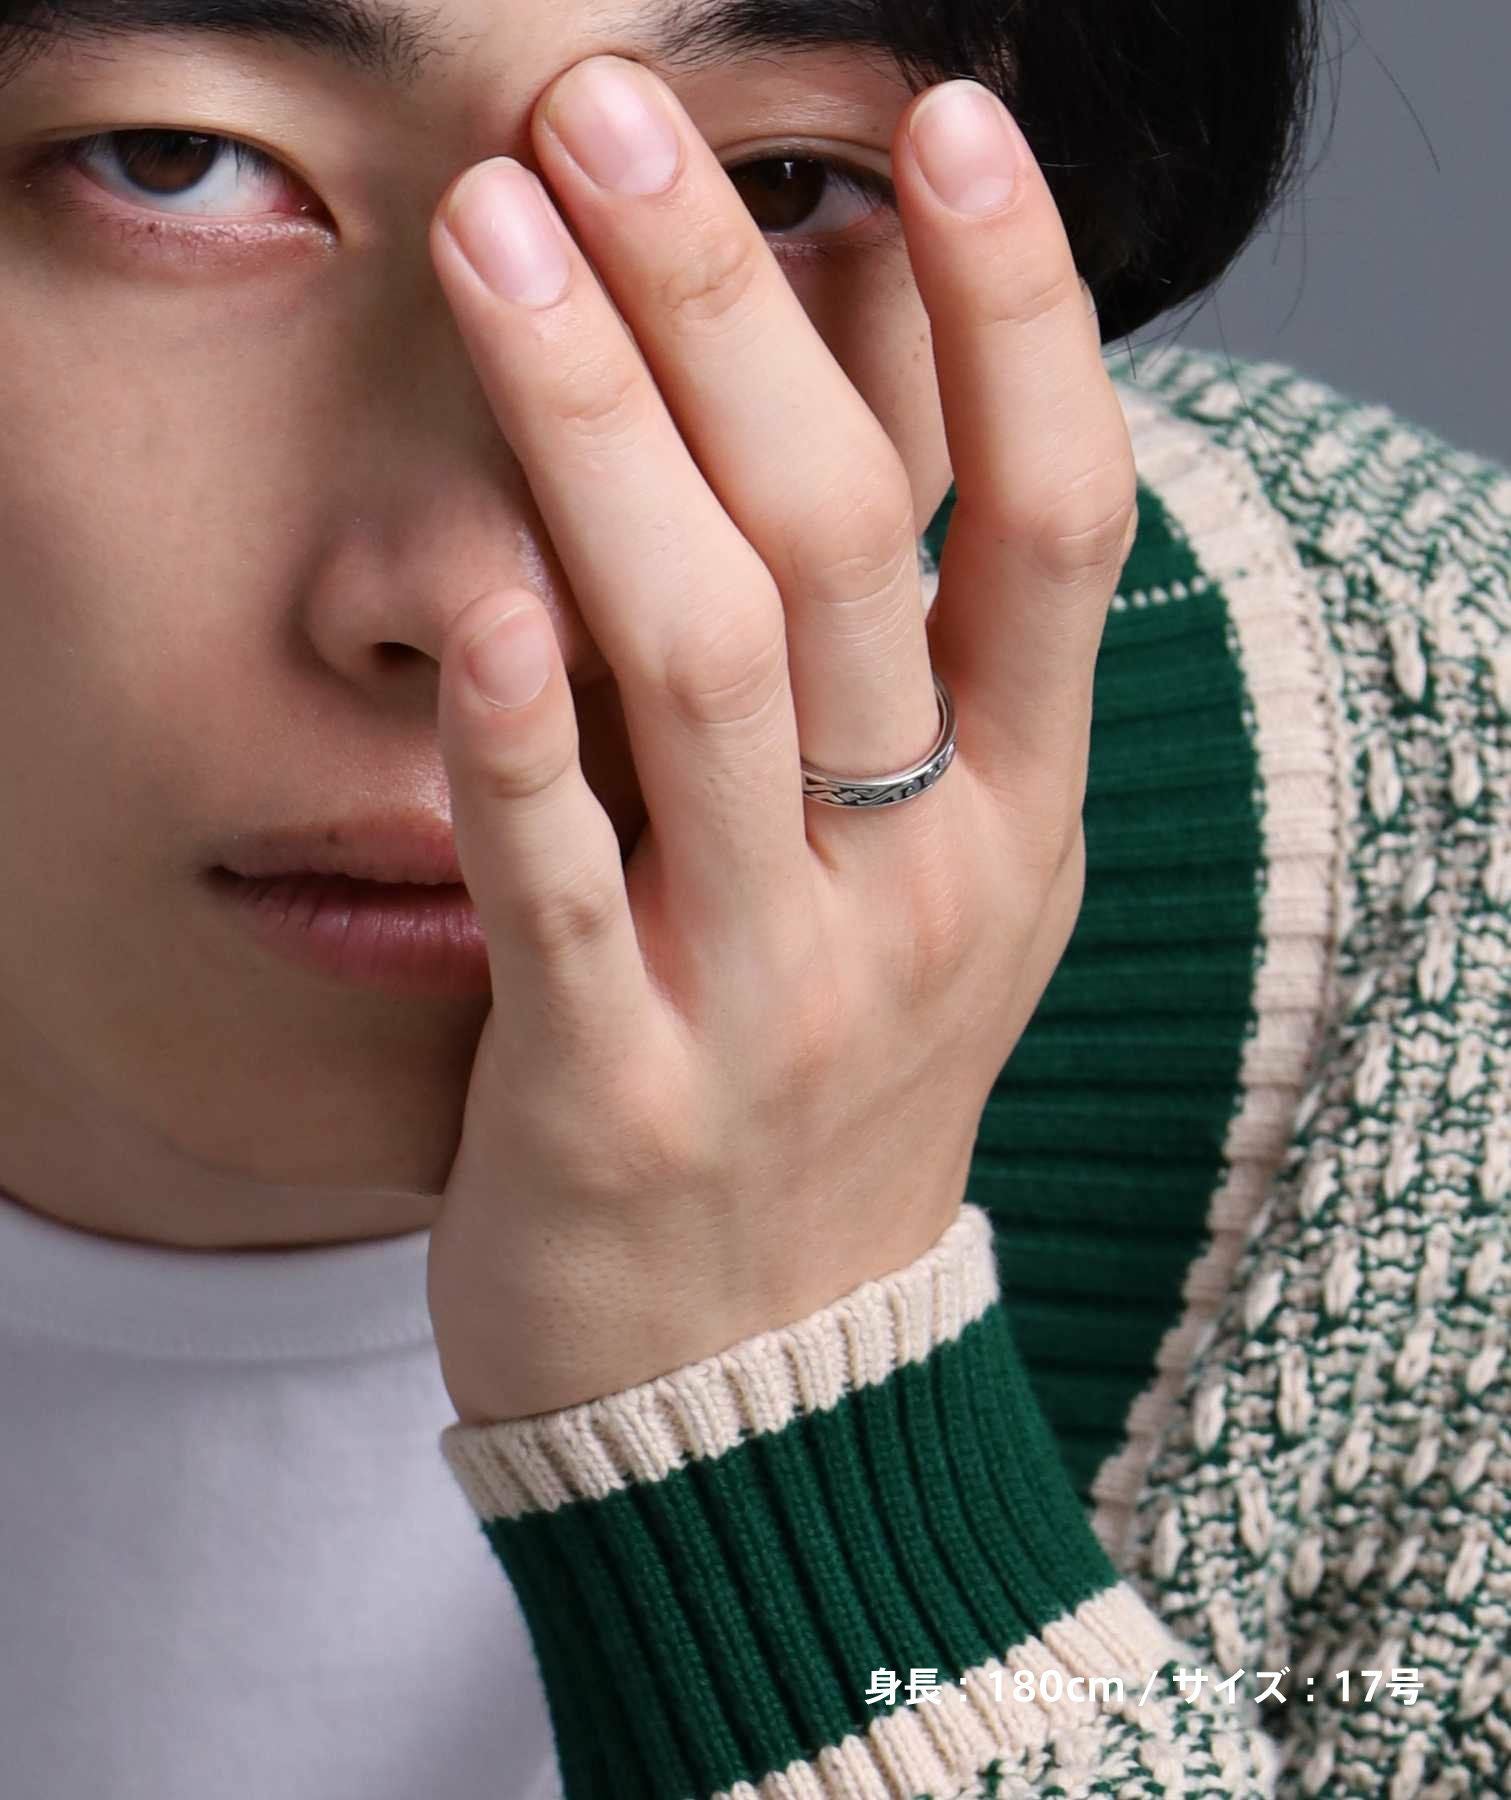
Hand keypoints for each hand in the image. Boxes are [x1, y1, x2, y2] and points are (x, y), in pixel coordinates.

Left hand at [423, 55, 1137, 1424]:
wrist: (767, 1373)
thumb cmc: (838, 1084)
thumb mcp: (937, 887)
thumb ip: (912, 670)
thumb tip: (875, 389)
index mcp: (1018, 822)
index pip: (1061, 519)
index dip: (1023, 307)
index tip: (945, 119)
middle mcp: (920, 892)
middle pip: (845, 549)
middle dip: (731, 307)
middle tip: (610, 119)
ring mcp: (776, 997)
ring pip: (704, 674)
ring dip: (600, 437)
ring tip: (502, 239)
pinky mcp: (615, 1090)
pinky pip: (564, 889)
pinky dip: (521, 735)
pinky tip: (472, 588)